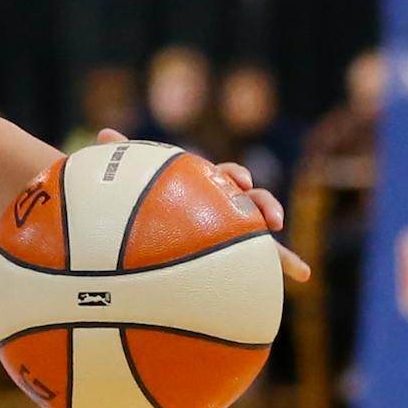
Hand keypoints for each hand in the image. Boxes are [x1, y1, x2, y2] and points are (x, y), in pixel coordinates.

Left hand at [97, 129, 311, 282]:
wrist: (148, 223)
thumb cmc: (141, 197)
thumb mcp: (132, 180)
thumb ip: (123, 158)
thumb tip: (103, 133)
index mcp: (206, 183)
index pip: (226, 174)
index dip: (235, 175)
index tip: (240, 181)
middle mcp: (225, 202)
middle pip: (253, 199)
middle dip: (265, 204)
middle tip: (271, 218)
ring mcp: (234, 226)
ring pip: (261, 227)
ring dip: (277, 241)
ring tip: (291, 260)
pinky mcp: (236, 250)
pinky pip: (263, 259)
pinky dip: (286, 263)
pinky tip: (304, 275)